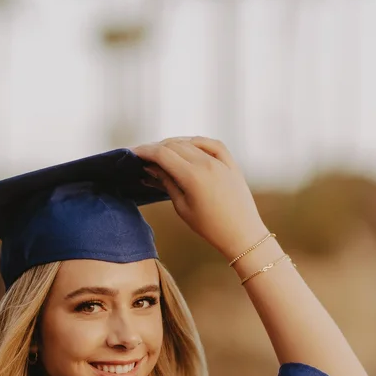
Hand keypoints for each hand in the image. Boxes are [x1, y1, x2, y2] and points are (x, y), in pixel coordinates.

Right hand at [132, 137, 265, 260]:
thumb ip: (167, 183)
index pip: (162, 154)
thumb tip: (152, 168)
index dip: (145, 151)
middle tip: (145, 156)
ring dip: (174, 144)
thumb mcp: (182, 207)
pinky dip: (196, 141)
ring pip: (190, 142)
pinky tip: (188, 146)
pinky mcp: (230, 163)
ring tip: (163, 154)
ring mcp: (220, 161)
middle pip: (174, 145)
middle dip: (157, 148)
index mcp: (193, 176)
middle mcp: (207, 163)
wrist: (242, 234)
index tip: (134, 152)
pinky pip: (211, 143)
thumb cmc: (210, 227)